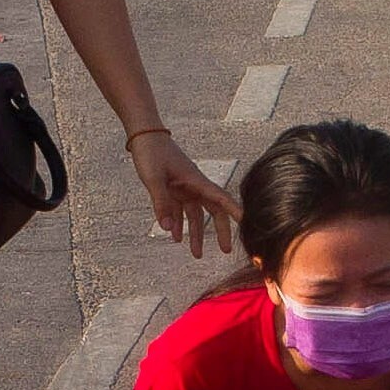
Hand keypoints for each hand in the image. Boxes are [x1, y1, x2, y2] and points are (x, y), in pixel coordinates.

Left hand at [128, 126, 239, 257]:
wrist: (143, 135)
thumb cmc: (151, 152)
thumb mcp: (154, 179)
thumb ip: (161, 204)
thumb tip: (167, 230)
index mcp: (195, 180)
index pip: (220, 198)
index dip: (234, 210)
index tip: (246, 222)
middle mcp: (193, 185)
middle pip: (212, 211)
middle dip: (220, 231)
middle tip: (226, 250)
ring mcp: (184, 188)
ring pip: (195, 215)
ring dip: (195, 234)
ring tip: (196, 254)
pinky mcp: (173, 189)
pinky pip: (179, 210)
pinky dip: (178, 224)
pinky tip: (175, 237)